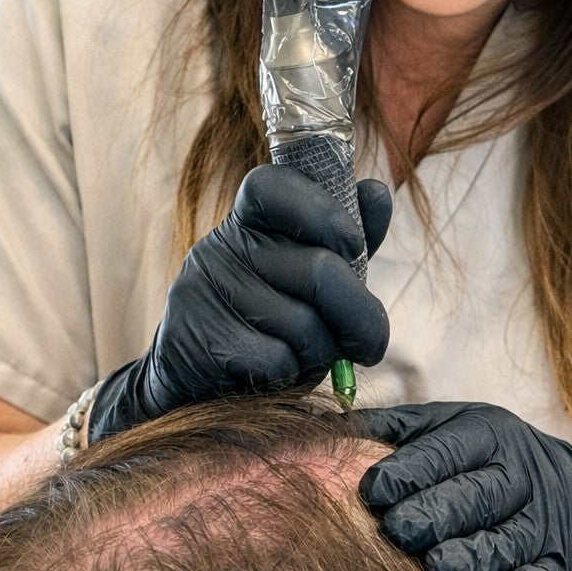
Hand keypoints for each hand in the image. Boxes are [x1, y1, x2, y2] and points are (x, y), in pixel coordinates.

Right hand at [87, 165, 391, 440]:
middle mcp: (220, 245)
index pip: (276, 185)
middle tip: (367, 341)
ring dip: (321, 353)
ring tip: (305, 356)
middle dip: (358, 315)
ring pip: (303, 325)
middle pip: (318, 271)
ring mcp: (202, 290)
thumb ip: (343, 240)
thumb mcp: (308, 278)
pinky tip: (274, 374)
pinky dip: (289, 376)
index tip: (353, 244)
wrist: (194, 385)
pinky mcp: (196, 340)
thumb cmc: (267, 325)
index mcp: (248, 220)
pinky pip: (276, 361)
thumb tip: (377, 193)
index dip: (322, 211)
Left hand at [356, 401, 571, 570]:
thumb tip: (329, 429)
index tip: (372, 491)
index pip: (447, 451)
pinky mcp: (557, 562)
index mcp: (485, 436)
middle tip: (396, 532)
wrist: (563, 492)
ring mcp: (540, 520)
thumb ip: (394, 431)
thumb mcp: (446, 428)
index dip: (410, 471)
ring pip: (506, 540)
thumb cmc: (481, 461)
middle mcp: (515, 475)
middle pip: (476, 496)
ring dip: (473, 556)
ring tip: (438, 569)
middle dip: (435, 515)